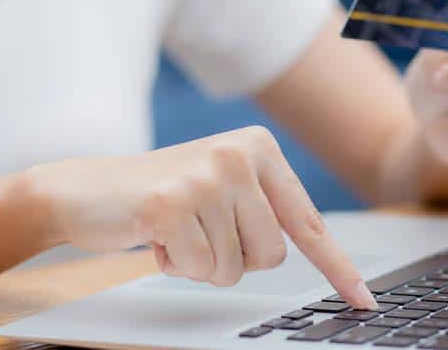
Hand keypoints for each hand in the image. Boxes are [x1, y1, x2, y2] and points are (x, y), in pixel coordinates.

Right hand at [21, 126, 376, 308]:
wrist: (85, 189)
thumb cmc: (162, 198)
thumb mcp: (223, 190)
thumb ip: (265, 211)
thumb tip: (317, 253)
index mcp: (259, 149)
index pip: (307, 221)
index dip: (336, 268)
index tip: (362, 300)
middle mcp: (238, 155)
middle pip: (272, 255)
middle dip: (233, 258)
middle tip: (199, 230)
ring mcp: (205, 177)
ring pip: (234, 267)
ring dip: (201, 262)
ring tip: (176, 229)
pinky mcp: (171, 202)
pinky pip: (197, 269)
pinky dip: (174, 264)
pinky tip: (155, 233)